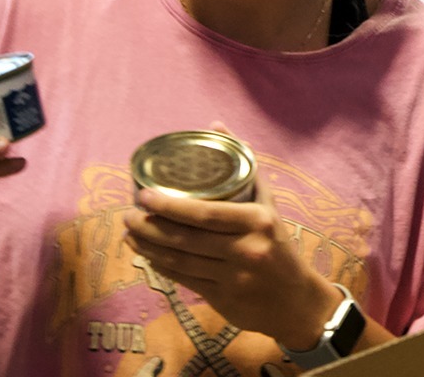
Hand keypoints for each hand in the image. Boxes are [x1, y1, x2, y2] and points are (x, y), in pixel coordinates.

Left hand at [123, 158, 341, 349]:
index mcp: (259, 221)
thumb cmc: (278, 244)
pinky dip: (160, 266)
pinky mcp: (222, 299)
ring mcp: (234, 277)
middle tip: (128, 213)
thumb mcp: (269, 205)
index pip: (206, 213)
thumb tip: (216, 124)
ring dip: (148, 246)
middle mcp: (247, 248)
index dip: (170, 206)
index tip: (144, 196)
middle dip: (151, 226)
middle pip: (187, 237)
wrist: (295, 299)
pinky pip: (183, 279)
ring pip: (180, 260)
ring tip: (129, 232)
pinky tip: (145, 254)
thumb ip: (244, 167)